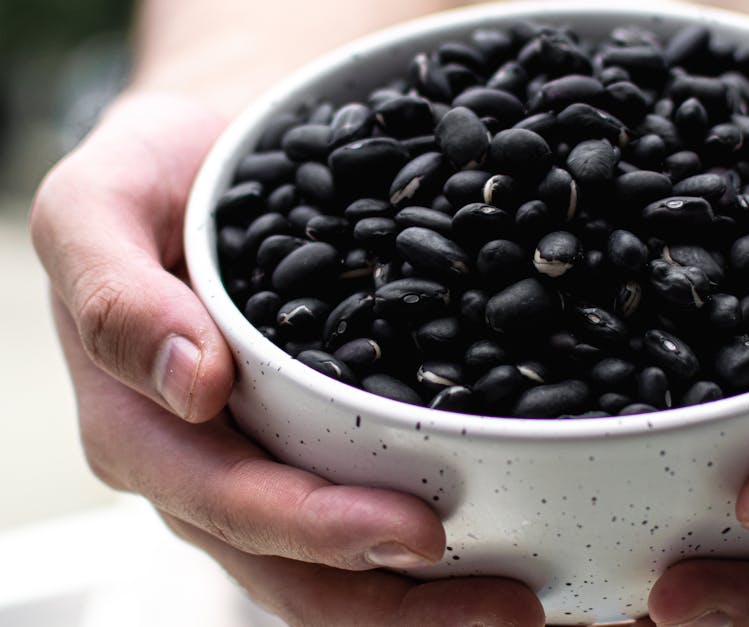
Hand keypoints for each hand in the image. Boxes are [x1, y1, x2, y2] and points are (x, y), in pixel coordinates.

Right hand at [32, 93, 543, 625]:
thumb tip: (192, 379)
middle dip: (399, 604)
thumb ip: (115, 292)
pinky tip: (515, 553)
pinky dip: (441, 550)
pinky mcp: (321, 448)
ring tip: (526, 607)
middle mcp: (209, 471)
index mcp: (148, 433)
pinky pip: (373, 512)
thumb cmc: (149, 180)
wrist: (203, 167)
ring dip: (430, 601)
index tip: (421, 532)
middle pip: (298, 568)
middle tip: (509, 610)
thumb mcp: (100, 207)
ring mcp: (267, 469)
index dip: (323, 531)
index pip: (236, 506)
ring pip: (342, 568)